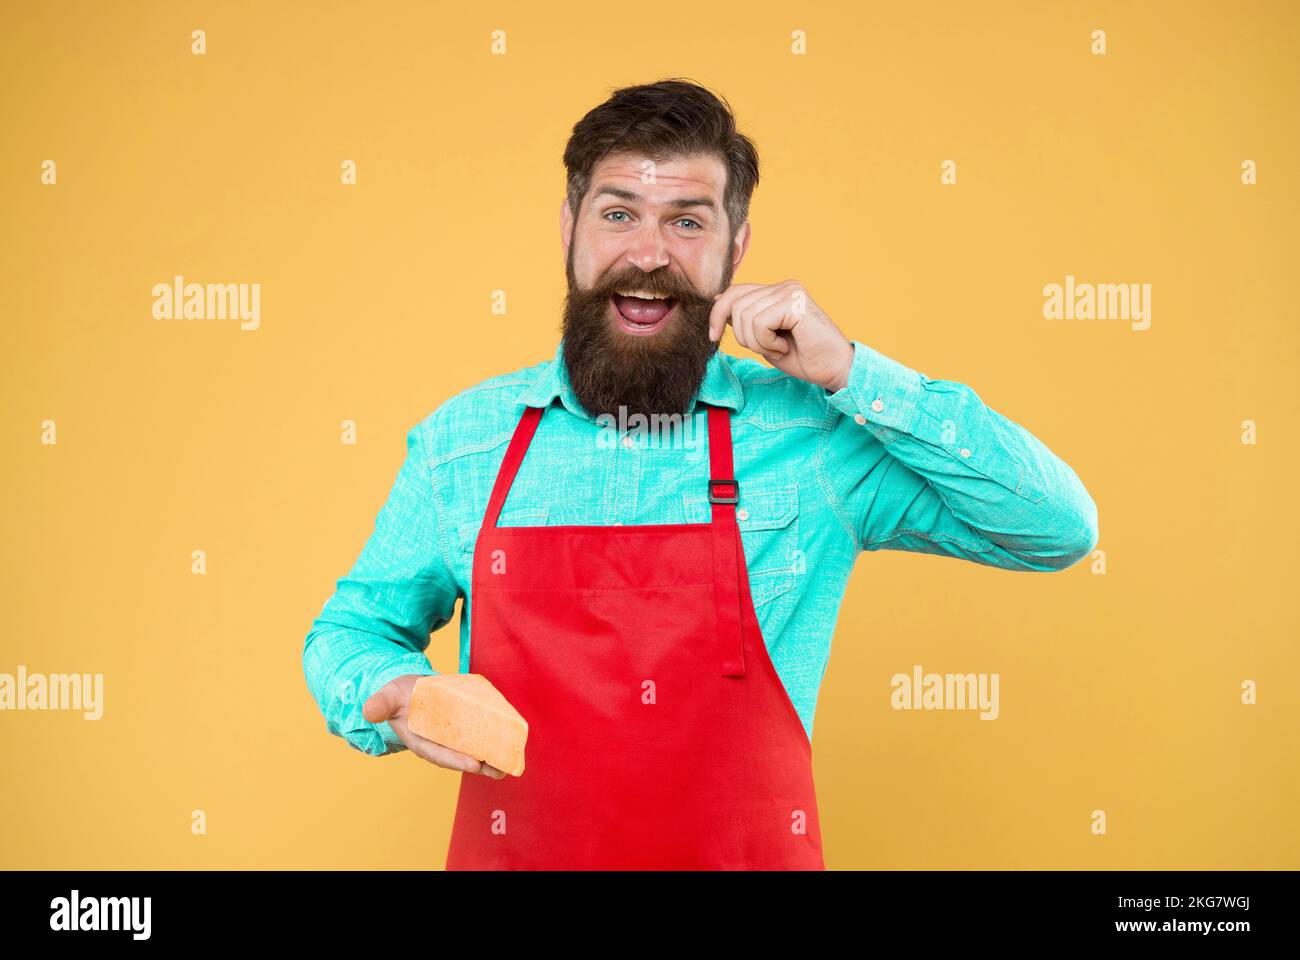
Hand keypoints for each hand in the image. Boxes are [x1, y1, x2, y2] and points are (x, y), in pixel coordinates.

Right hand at [362, 674, 505, 777]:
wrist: (409, 689)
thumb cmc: (397, 695)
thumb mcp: (387, 697)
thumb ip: (380, 704)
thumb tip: (369, 711)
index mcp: (420, 741)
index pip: (440, 754)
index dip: (457, 760)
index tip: (475, 764)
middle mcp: (438, 743)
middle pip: (460, 757)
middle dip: (480, 765)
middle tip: (501, 770)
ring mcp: (450, 738)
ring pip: (471, 750)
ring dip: (490, 759)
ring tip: (508, 765)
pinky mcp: (460, 729)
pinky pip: (476, 737)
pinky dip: (491, 741)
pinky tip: (508, 742)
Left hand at [708, 279, 853, 392]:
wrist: (834, 370)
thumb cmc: (803, 358)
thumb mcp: (764, 338)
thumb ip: (746, 320)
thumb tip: (716, 301)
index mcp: (777, 291)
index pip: (734, 292)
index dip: (717, 314)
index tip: (712, 336)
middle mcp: (784, 286)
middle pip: (735, 304)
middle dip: (742, 335)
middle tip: (767, 348)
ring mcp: (790, 291)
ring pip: (745, 315)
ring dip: (757, 342)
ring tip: (779, 347)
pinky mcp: (794, 302)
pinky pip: (759, 323)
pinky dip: (766, 342)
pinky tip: (785, 346)